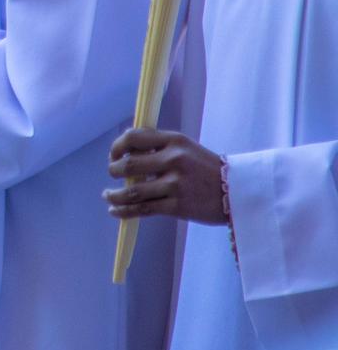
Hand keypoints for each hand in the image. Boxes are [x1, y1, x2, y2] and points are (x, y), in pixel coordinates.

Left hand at [105, 127, 227, 224]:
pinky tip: (115, 211)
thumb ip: (158, 145)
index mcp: (174, 141)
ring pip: (132, 191)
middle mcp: (174, 160)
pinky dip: (124, 211)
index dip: (117, 147)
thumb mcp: (186, 148)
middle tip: (113, 175)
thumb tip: (124, 149)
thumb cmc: (207, 168)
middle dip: (114, 171)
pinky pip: (143, 209)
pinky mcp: (178, 206)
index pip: (133, 138)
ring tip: (108, 196)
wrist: (241, 192)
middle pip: (129, 165)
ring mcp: (176, 184)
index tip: (114, 156)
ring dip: (114, 195)